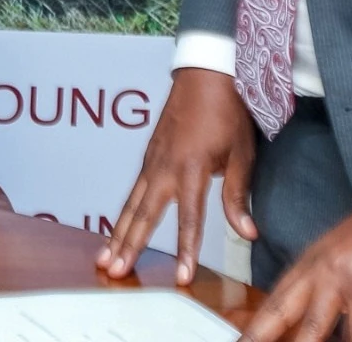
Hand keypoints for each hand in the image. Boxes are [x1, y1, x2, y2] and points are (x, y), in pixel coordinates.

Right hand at [97, 67, 258, 284]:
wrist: (205, 73)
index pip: (189, 219)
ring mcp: (152, 160)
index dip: (186, 250)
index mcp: (193, 168)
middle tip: (115, 271)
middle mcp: (165, 167)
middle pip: (144, 215)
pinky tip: (117, 229)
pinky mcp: (149, 156)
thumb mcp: (242, 154)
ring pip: (131, 204)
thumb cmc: (227, 112)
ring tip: (104, 259)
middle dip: (129, 246)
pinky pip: (132, 190)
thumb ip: (238, 196)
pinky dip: (122, 213)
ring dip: (117, 233)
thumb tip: (247, 233)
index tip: (180, 277)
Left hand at [243, 200, 351, 341]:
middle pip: (279, 313)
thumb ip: (323, 285)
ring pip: (312, 328)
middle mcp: (316, 272)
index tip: (243, 338)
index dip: (256, 325)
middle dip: (259, 336)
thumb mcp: (339, 256)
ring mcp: (340, 280)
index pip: (274, 300)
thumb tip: (314, 320)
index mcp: (307, 264)